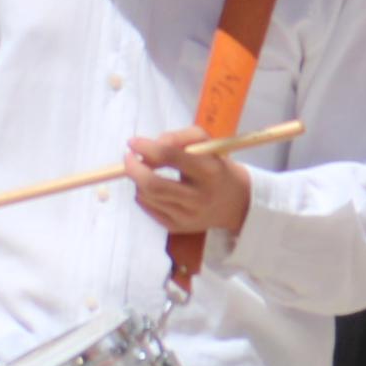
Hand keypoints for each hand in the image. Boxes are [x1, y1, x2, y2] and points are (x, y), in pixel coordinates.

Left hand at [123, 124, 252, 240]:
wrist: (237, 203)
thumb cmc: (217, 168)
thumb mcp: (207, 145)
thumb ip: (179, 138)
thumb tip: (147, 146)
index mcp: (209, 171)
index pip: (170, 157)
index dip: (147, 148)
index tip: (133, 142)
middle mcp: (198, 197)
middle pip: (153, 184)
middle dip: (133, 169)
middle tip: (128, 158)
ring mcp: (187, 216)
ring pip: (147, 196)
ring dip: (138, 180)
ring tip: (145, 171)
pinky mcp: (178, 228)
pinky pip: (148, 208)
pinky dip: (143, 194)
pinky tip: (152, 188)